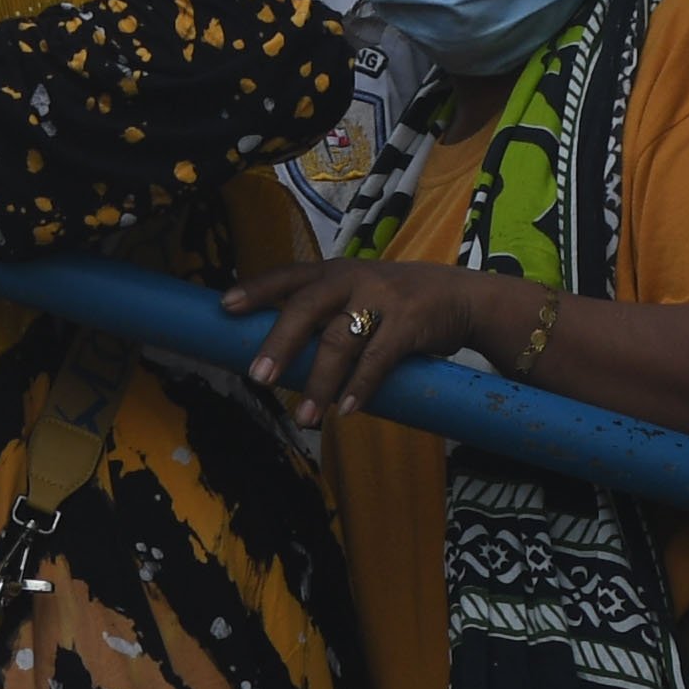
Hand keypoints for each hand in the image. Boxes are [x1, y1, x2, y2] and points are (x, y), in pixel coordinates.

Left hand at [226, 257, 550, 423]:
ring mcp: (382, 299)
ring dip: (319, 383)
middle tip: (257, 376)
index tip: (225, 307)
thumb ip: (324, 311)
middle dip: (280, 343)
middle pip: (306, 307)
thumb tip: (277, 350)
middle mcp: (353, 278)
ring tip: (304, 416)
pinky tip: (347, 410)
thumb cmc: (396, 300)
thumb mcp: (358, 291)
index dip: (256, 290)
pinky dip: (361, 387)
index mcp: (334, 272)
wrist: (464, 296)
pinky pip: (378, 359)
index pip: (288, 276)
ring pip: (341, 341)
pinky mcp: (409, 324)